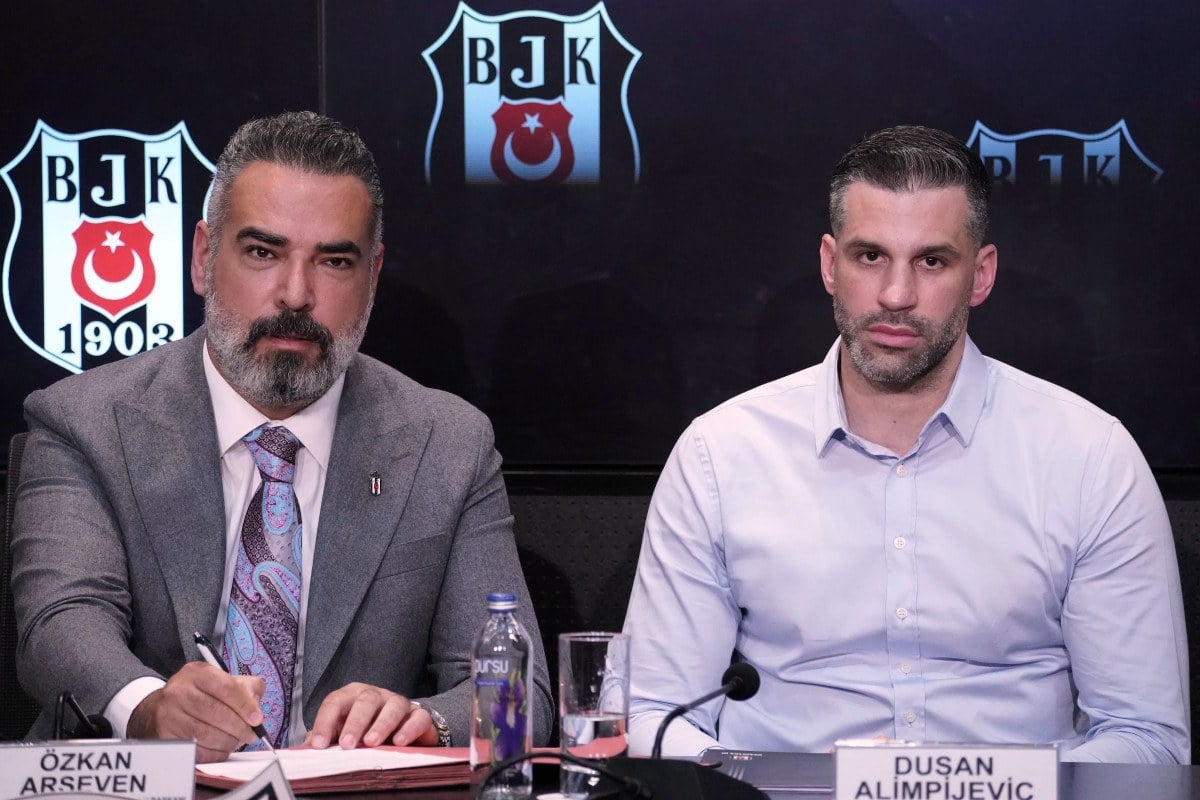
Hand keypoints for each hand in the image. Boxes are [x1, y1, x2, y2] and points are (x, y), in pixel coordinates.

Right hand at [128, 661, 265, 761]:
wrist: (158, 709)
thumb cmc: (196, 695)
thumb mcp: (218, 681)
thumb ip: (244, 686)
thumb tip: (256, 703)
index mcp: (196, 673)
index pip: (226, 687)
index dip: (245, 705)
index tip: (257, 719)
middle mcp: (179, 690)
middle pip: (217, 712)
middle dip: (239, 727)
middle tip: (250, 734)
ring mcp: (168, 713)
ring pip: (207, 733)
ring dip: (228, 741)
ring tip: (237, 741)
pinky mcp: (164, 735)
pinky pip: (196, 749)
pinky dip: (214, 752)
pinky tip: (221, 749)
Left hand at [305, 682, 438, 748]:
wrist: (402, 729)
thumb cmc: (366, 730)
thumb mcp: (342, 732)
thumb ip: (327, 737)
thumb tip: (307, 747)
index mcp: (352, 696)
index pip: (335, 702)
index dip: (325, 722)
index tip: (319, 745)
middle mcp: (375, 695)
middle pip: (365, 700)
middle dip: (355, 722)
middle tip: (347, 744)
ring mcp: (398, 703)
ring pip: (393, 705)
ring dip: (382, 724)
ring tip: (371, 743)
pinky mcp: (419, 715)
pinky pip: (417, 717)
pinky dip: (409, 729)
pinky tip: (399, 742)